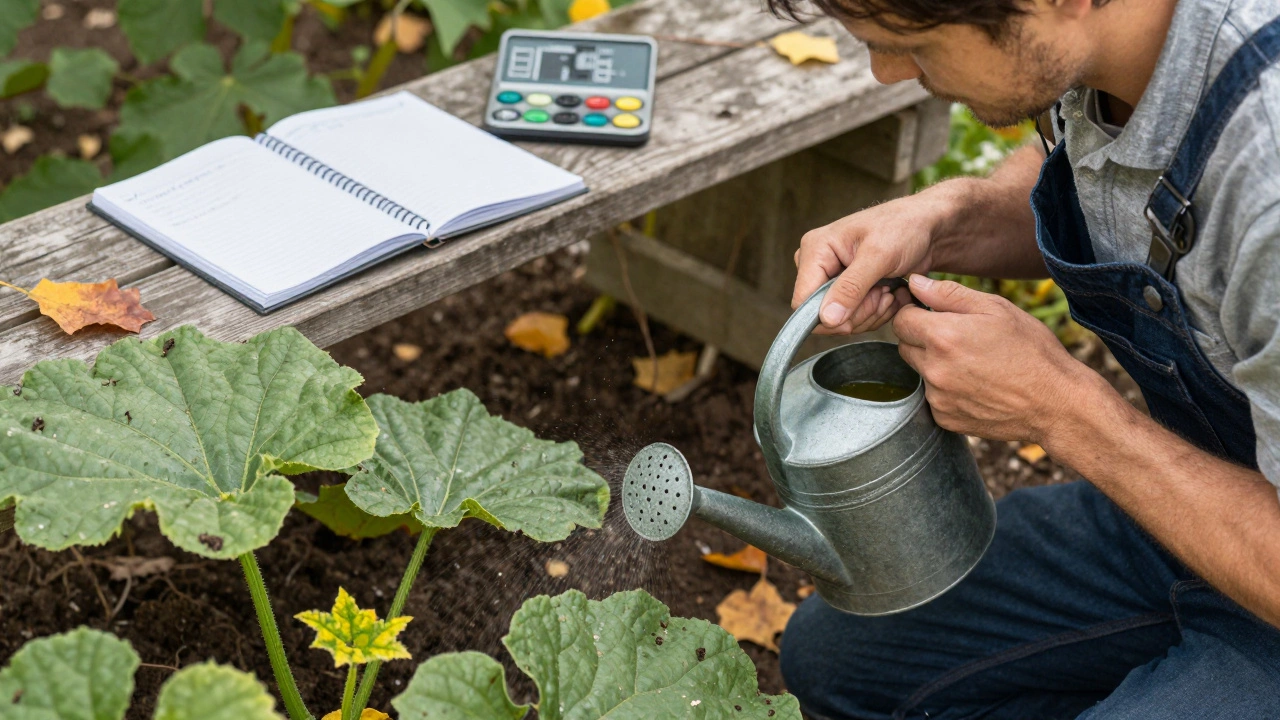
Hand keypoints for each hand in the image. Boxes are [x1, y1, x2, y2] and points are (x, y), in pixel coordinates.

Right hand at [792, 190, 954, 334]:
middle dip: (860, 310)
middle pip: (825, 315)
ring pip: (842, 321)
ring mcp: (834, 279)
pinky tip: (891, 292)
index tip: (864, 306)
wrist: (928, 226)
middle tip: (885, 290)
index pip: (803, 302)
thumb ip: (850, 288)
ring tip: (891, 288)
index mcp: (815, 250)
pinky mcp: (849, 291)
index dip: (830, 316)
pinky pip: (855, 318)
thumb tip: (826, 319)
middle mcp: (819, 266)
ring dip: (872, 311)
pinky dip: (877, 311)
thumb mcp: (879, 256)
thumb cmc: (905, 227)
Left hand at [892, 274, 1089, 444]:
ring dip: (935, 364)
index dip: (914, 312)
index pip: (901, 319)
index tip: (930, 313)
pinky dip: (947, 390)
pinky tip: (976, 385)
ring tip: (973, 363)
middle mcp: (934, 369)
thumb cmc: (1031, 351)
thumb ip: (949, 294)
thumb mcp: (996, 309)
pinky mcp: (945, 419)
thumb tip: (915, 283)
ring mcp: (938, 398)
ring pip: (920, 372)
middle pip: (905, 346)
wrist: (1056, 403)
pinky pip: (933, 397)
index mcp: (943, 336)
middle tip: (960, 337)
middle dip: (923, 338)